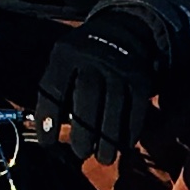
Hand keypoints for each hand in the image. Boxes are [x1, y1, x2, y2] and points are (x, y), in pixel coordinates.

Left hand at [32, 8, 166, 167]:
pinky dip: (130, 132)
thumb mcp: (64, 60)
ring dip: (108, 139)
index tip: (47, 144)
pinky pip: (136, 111)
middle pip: (87, 98)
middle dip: (84, 132)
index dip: (48, 119)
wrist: (124, 32)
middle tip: (80, 153)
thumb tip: (48, 128)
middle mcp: (93, 59)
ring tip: (103, 158)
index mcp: (66, 54)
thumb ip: (57, 89)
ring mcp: (120, 69)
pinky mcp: (141, 80)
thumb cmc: (84, 57)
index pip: (54, 88)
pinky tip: (123, 146)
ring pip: (114, 108)